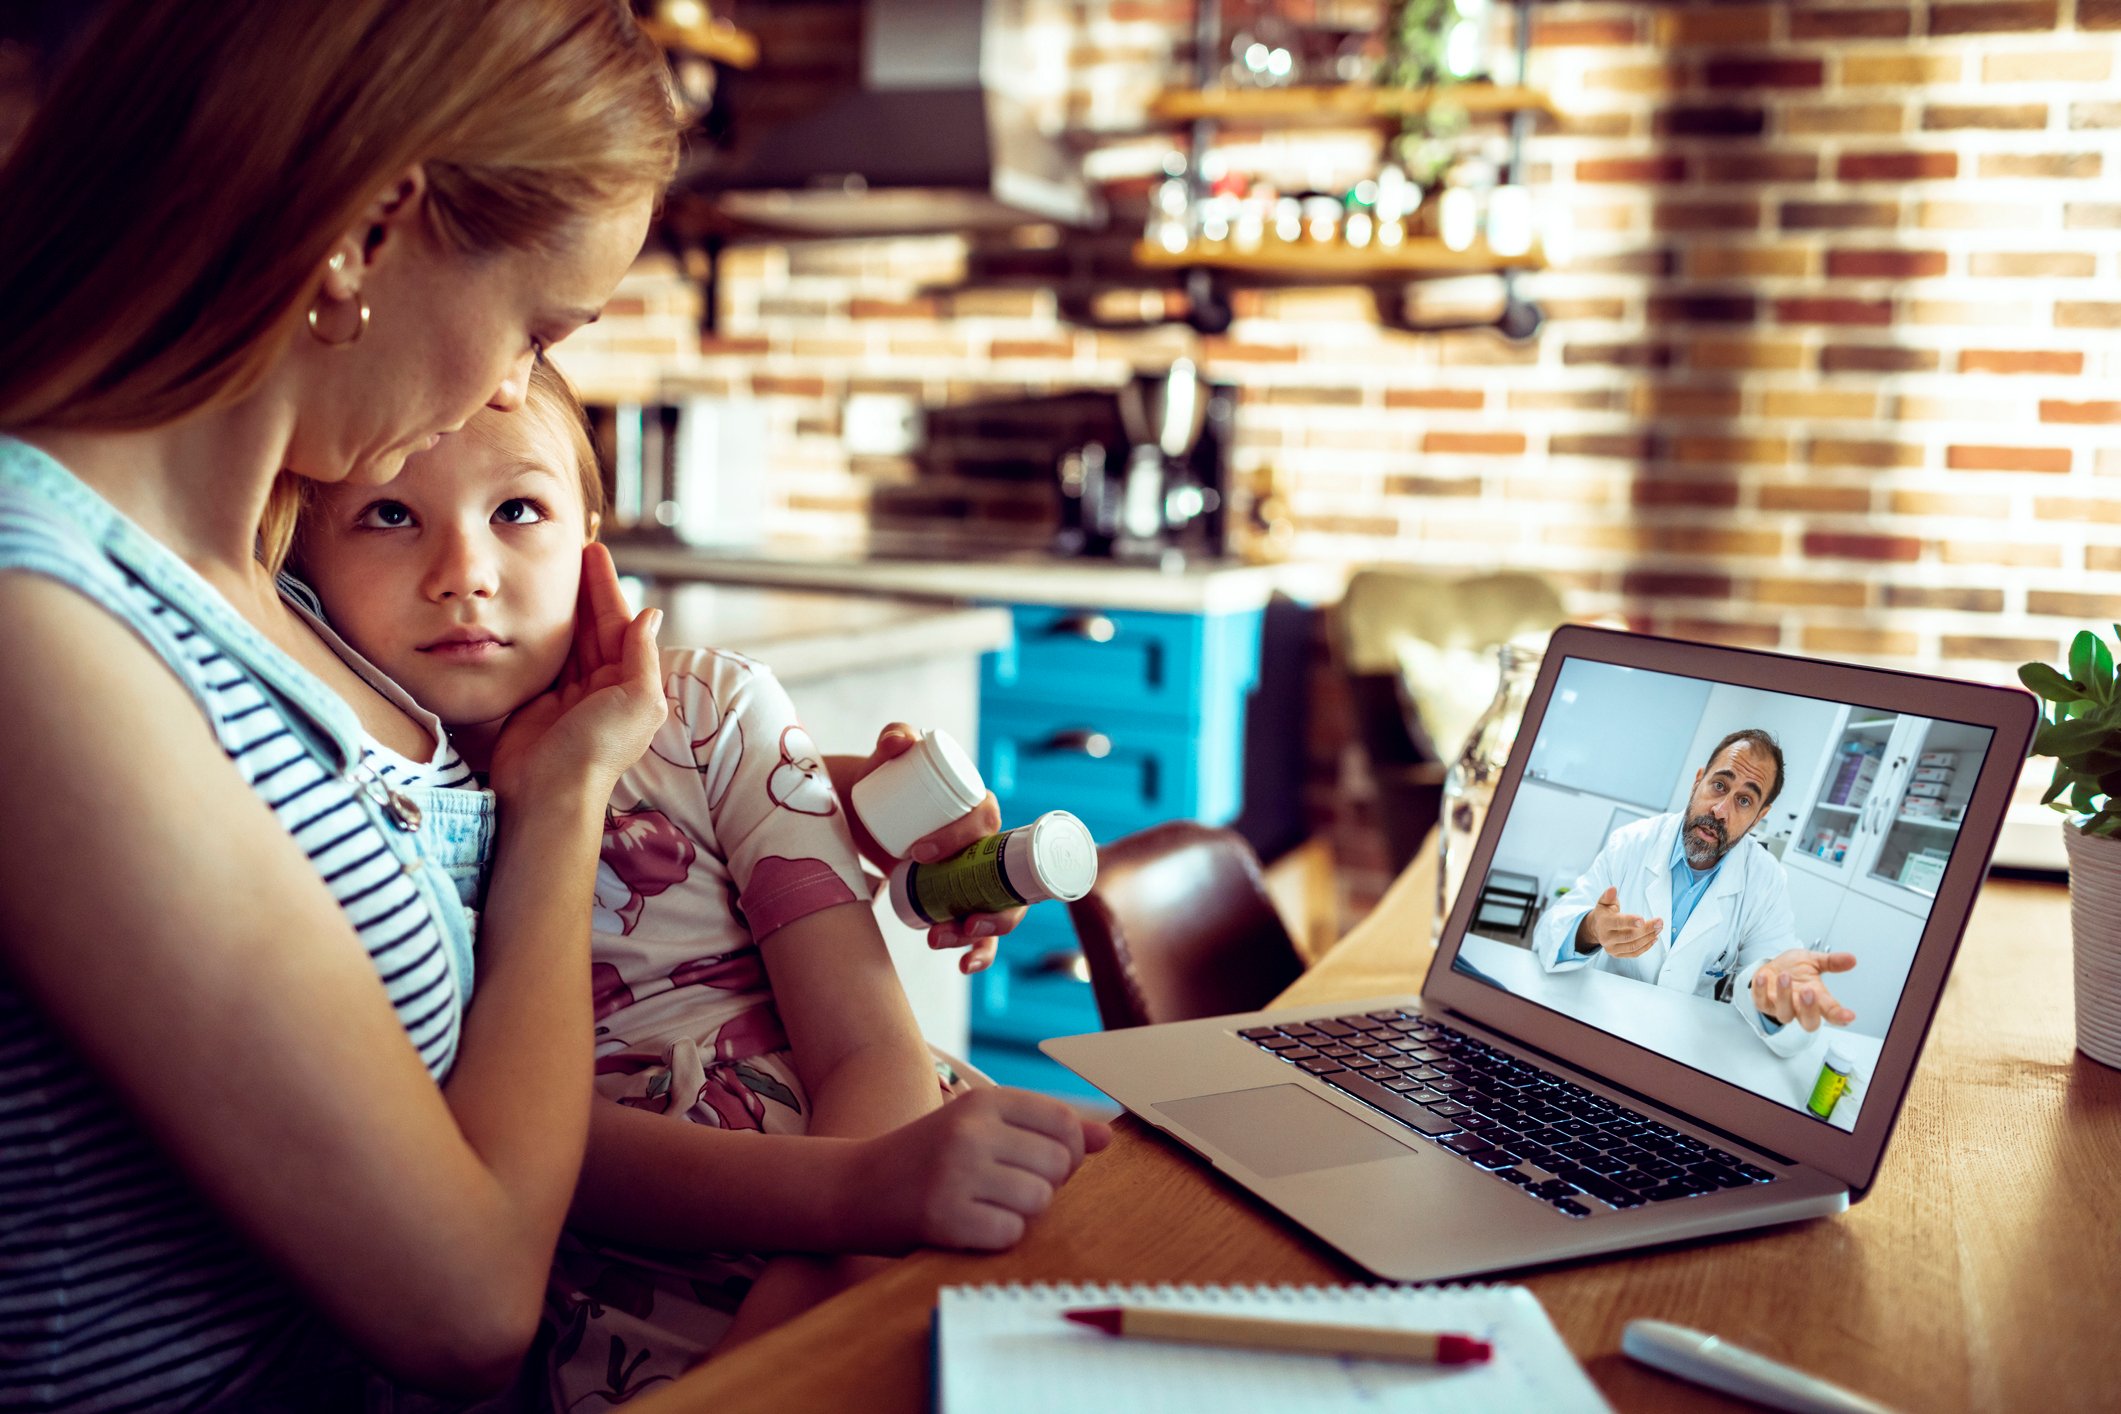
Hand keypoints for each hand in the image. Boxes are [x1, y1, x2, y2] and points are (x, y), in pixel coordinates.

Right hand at [486, 544, 663, 803]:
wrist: (549, 792)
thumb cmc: (598, 749)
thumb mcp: (638, 701)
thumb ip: (642, 658)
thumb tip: (648, 615)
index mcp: (630, 685)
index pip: (619, 624)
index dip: (607, 589)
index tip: (595, 553)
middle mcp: (601, 687)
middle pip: (592, 627)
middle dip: (584, 590)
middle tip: (569, 550)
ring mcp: (568, 694)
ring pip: (567, 639)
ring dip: (562, 606)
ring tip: (550, 570)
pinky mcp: (537, 701)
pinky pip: (541, 658)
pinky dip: (539, 633)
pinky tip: (531, 609)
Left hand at [838, 723, 1021, 972]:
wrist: (864, 814)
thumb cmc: (884, 781)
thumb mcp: (887, 757)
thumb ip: (894, 737)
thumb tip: (902, 742)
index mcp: (978, 809)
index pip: (986, 821)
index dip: (961, 838)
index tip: (919, 853)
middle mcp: (987, 846)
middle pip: (1005, 878)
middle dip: (990, 907)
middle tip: (951, 918)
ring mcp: (976, 877)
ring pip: (997, 909)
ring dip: (982, 933)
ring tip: (941, 940)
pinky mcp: (961, 900)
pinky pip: (983, 932)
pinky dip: (980, 952)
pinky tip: (963, 966)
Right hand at [843, 1087, 1110, 1252]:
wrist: (852, 1188)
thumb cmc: (927, 1158)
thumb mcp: (980, 1129)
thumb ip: (1044, 1129)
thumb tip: (1107, 1137)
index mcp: (983, 1102)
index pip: (1065, 1123)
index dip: (1063, 1153)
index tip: (1033, 1163)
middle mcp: (970, 1131)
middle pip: (1059, 1165)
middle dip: (1044, 1185)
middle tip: (1003, 1188)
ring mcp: (955, 1173)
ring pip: (1039, 1201)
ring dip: (1019, 1214)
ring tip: (983, 1205)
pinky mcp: (943, 1217)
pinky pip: (1009, 1234)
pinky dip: (996, 1238)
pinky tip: (968, 1226)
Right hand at [1575, 886, 1663, 958]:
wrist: (1596, 929)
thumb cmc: (1604, 914)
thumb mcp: (1604, 903)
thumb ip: (1609, 896)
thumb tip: (1613, 889)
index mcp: (1603, 923)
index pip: (1617, 923)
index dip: (1630, 921)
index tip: (1643, 919)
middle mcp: (1606, 938)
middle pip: (1628, 936)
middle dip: (1646, 929)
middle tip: (1659, 923)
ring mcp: (1612, 948)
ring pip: (1633, 946)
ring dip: (1648, 938)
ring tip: (1659, 929)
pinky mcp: (1617, 954)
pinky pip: (1634, 953)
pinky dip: (1646, 947)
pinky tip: (1653, 938)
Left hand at [1749, 948, 1857, 1030]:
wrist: (1771, 967)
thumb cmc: (1793, 969)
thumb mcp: (1813, 961)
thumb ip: (1831, 962)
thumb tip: (1851, 959)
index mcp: (1817, 1000)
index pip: (1831, 1013)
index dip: (1839, 1016)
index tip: (1849, 1015)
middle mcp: (1799, 1008)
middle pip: (1809, 1022)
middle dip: (1809, 1010)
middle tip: (1809, 992)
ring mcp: (1780, 1007)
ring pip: (1784, 1014)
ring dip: (1785, 996)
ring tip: (1785, 976)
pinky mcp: (1762, 1002)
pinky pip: (1760, 1001)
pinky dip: (1760, 989)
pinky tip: (1763, 977)